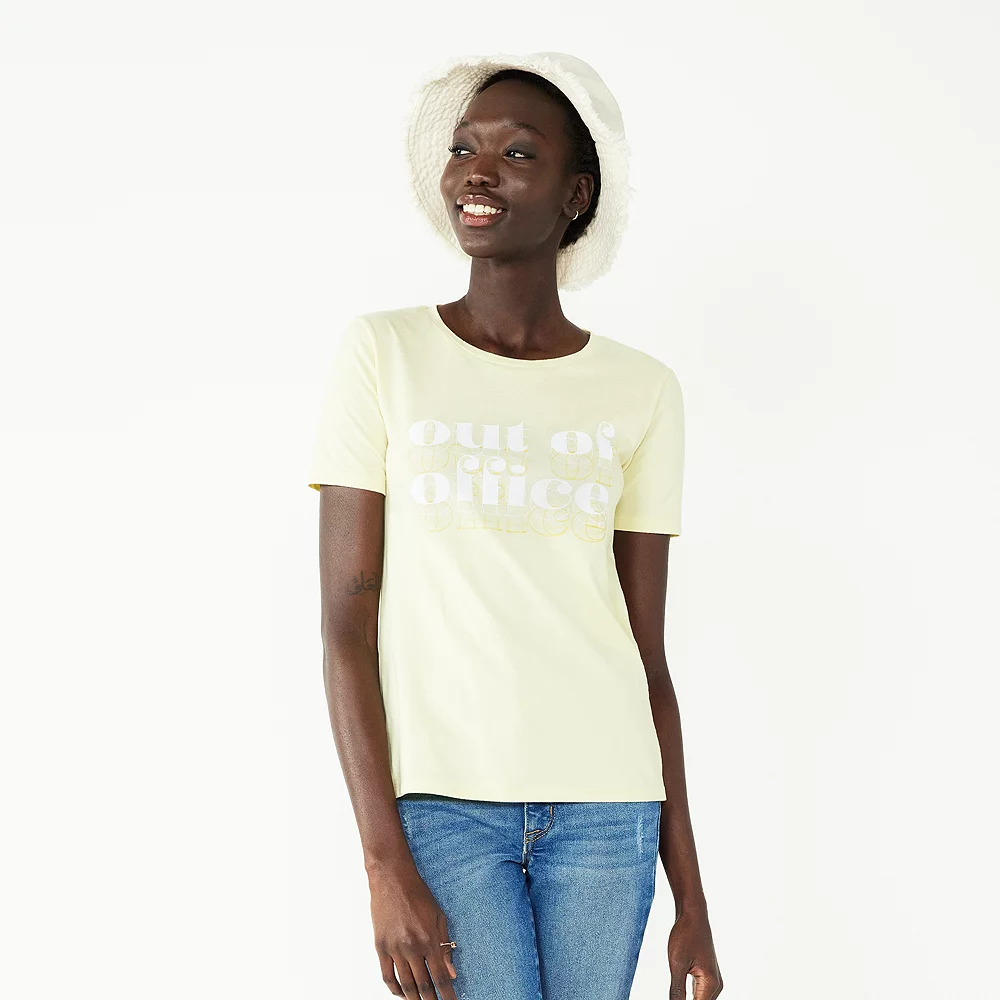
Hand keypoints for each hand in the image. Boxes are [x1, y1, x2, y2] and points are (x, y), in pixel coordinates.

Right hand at [369, 865, 459, 999]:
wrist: (393, 879)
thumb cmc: (418, 894)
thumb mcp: (439, 917)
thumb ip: (445, 947)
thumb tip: (451, 973)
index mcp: (429, 939)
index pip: (440, 977)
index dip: (447, 995)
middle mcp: (412, 947)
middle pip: (423, 985)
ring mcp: (394, 948)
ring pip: (406, 984)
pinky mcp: (380, 946)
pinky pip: (387, 975)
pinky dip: (395, 989)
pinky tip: (402, 994)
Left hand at [667, 907, 722, 998]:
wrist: (693, 914)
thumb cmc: (685, 934)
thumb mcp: (676, 964)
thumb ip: (677, 991)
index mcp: (710, 984)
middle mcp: (715, 985)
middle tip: (673, 998)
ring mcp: (713, 981)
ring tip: (675, 997)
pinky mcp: (707, 977)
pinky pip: (699, 995)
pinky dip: (690, 999)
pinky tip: (679, 998)